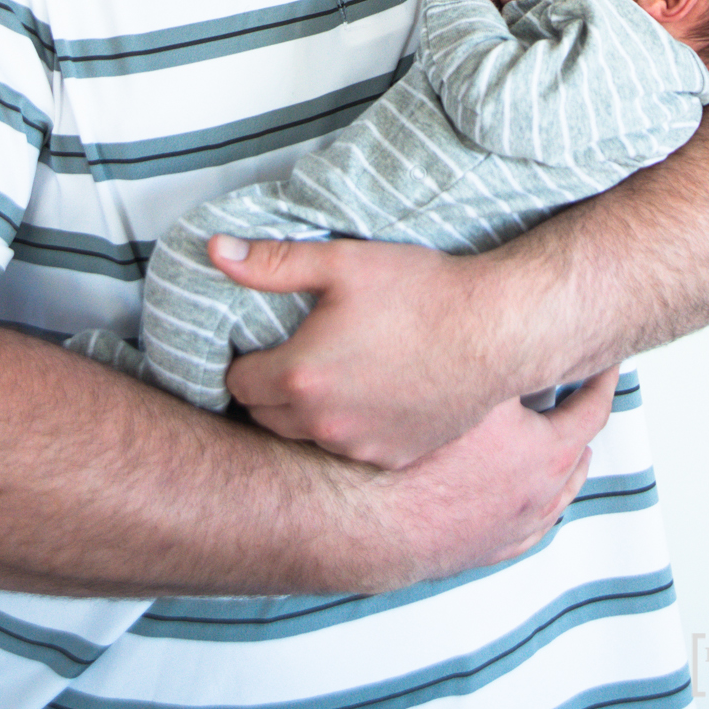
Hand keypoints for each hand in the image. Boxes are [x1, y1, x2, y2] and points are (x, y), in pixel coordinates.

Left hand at [209, 233, 610, 467]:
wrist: (493, 331)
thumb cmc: (421, 292)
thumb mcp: (342, 262)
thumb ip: (272, 262)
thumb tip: (215, 252)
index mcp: (299, 376)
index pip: (236, 383)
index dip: (246, 359)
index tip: (264, 341)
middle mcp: (322, 423)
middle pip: (264, 416)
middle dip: (270, 387)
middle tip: (296, 352)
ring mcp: (358, 447)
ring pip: (303, 437)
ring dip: (307, 412)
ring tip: (334, 371)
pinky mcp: (393, 457)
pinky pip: (350, 450)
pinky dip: (349, 428)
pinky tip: (372, 393)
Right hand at [363, 377, 617, 581]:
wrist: (375, 517)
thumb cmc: (421, 456)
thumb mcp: (470, 385)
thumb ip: (500, 357)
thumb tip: (518, 321)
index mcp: (546, 454)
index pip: (593, 409)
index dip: (603, 379)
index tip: (609, 362)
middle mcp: (540, 495)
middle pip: (578, 453)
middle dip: (583, 421)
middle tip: (583, 397)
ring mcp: (515, 526)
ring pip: (557, 497)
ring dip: (564, 468)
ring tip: (563, 446)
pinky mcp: (487, 548)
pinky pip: (528, 531)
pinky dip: (537, 510)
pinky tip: (530, 501)